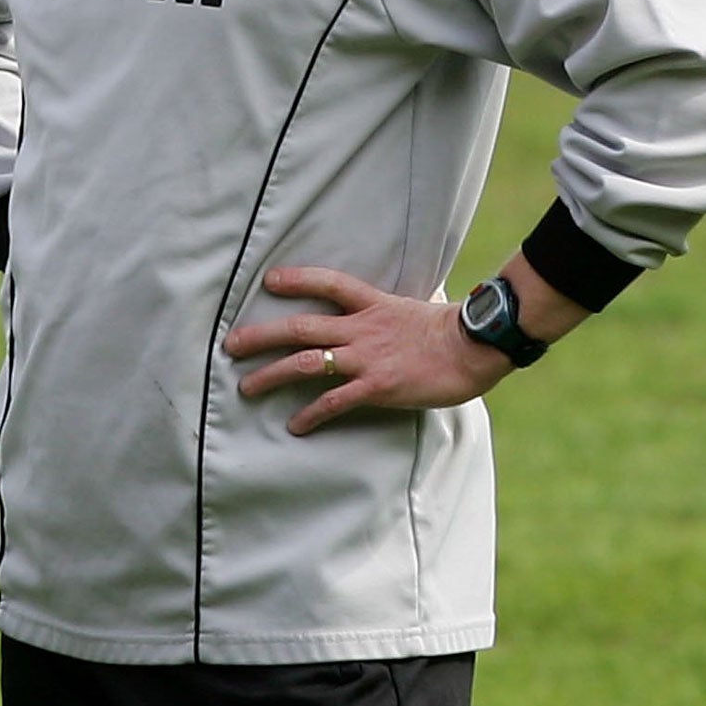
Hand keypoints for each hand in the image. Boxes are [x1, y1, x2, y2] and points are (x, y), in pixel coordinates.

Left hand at [223, 266, 512, 434]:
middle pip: (299, 326)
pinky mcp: (376, 387)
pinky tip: (294, 425)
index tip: (269, 281)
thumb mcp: (415, 310)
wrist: (476, 347)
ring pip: (305, 362)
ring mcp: (366, 357)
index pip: (328, 283)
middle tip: (230, 344)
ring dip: (271, 375)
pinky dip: (310, 414)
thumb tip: (388, 316)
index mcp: (372, 305)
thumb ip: (391, 314)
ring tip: (245, 387)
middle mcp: (361, 328)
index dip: (297, 280)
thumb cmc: (453, 331)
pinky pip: (334, 401)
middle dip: (261, 335)